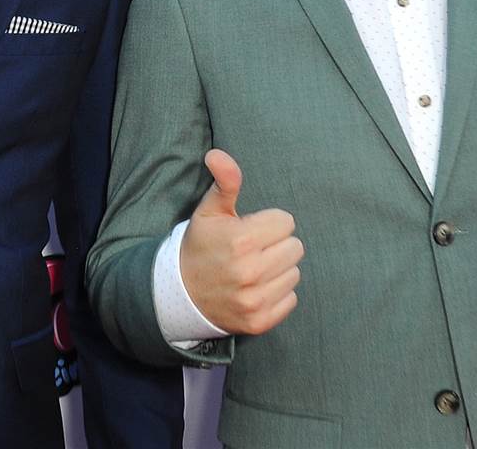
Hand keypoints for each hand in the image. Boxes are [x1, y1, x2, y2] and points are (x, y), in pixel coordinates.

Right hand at [179, 149, 303, 334]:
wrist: (181, 293)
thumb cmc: (201, 245)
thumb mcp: (209, 210)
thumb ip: (224, 181)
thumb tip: (217, 154)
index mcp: (241, 240)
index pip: (286, 222)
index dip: (269, 223)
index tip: (250, 230)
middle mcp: (250, 272)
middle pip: (296, 248)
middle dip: (276, 245)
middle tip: (253, 250)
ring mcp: (255, 300)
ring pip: (295, 273)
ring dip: (278, 270)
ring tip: (254, 269)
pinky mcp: (259, 321)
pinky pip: (291, 298)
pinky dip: (278, 293)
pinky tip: (256, 289)